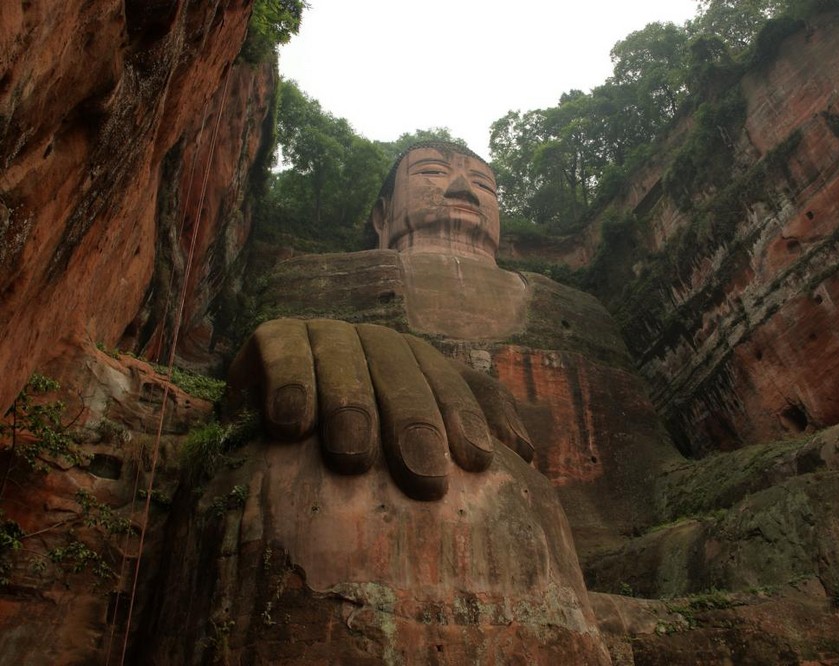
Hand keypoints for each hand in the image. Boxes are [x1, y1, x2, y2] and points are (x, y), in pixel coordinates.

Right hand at [229, 319, 532, 499]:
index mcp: (414, 362)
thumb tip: (524, 452)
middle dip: (414, 420)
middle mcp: (374, 342)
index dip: (466, 417)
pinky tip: (290, 425)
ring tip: (353, 457)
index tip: (478, 461)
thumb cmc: (354, 441)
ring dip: (351, 403)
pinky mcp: (274, 335)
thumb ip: (468, 430)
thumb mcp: (413, 437)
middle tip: (424, 477)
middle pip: (401, 368)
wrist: (268, 419)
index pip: (448, 381)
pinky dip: (289, 380)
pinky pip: (283, 347)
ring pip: (345, 355)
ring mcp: (324, 334)